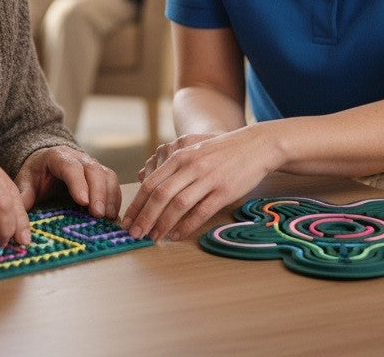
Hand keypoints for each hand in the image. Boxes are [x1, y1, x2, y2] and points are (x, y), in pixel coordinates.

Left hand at [15, 146, 120, 217]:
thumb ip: (23, 195)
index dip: (78, 183)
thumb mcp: (25, 181)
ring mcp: (92, 165)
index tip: (83, 201)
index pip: (70, 166)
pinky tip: (111, 215)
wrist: (47, 164)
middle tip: (97, 214)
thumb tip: (20, 216)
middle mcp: (79, 158)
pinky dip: (114, 199)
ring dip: (109, 196)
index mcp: (57, 156)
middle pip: (93, 170)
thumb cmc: (36, 175)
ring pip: (107, 175)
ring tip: (106, 217)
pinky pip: (113, 184)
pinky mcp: (101, 176)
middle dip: (98, 192)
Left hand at [122, 125, 272, 241]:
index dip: (137, 204)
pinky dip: (186, 226)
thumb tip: (143, 177)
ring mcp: (207, 178)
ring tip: (153, 237)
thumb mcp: (193, 150)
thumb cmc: (221, 151)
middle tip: (134, 234)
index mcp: (180, 156)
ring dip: (162, 224)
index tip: (127, 220)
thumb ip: (170, 165)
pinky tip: (177, 235)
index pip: (151, 183)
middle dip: (144, 217)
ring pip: (178, 204)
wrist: (255, 145)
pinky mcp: (224, 191)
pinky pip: (201, 212)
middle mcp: (191, 166)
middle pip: (160, 195)